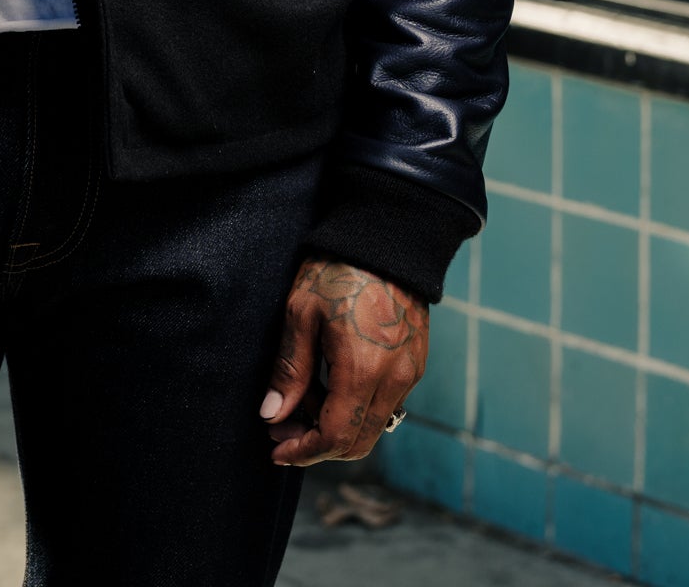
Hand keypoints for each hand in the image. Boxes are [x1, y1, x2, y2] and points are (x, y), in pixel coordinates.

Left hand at [260, 257, 429, 464]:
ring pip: (372, 427)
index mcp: (363, 371)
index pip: (334, 437)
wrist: (386, 236)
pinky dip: (356, 408)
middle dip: (317, 445)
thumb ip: (290, 370)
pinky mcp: (415, 364)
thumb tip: (273, 415)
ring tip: (303, 398)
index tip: (276, 449)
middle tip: (282, 428)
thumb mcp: (301, 313)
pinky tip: (330, 382)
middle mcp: (394, 381)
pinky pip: (386, 405)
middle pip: (357, 442)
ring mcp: (410, 374)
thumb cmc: (338, 268)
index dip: (302, 452)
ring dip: (337, 427)